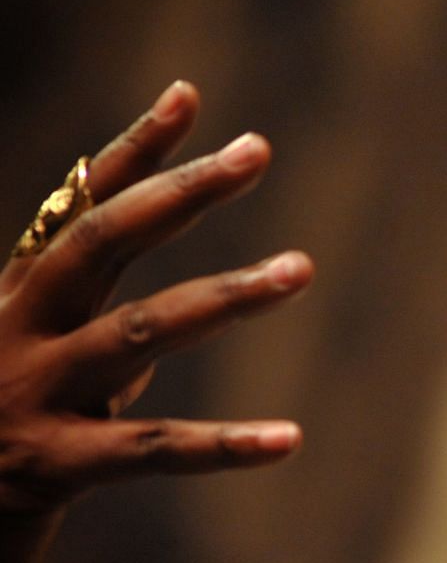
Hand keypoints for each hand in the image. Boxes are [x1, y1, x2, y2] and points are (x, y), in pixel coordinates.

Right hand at [0, 82, 312, 562]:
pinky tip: (289, 438)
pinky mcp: (53, 465)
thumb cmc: (0, 420)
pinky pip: (152, 452)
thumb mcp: (37, 341)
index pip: (80, 204)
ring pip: (139, 333)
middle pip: (102, 242)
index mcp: (20, 292)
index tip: (189, 97)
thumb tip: (148, 226)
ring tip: (301, 267)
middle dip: (181, 192)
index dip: (133, 149)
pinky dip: (223, 446)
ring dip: (225, 295)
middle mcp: (18, 329)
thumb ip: (90, 292)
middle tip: (256, 150)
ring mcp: (32, 393)